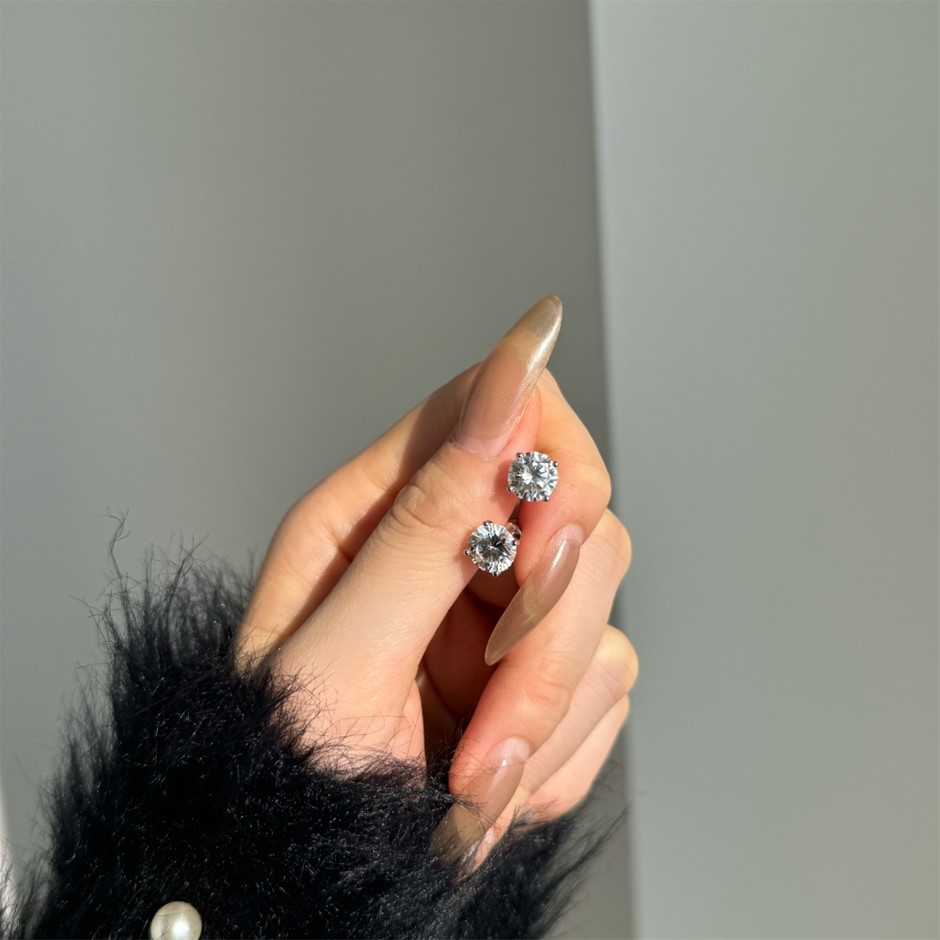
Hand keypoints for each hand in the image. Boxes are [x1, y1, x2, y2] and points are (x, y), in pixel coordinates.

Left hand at [233, 295, 636, 869]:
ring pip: (601, 610)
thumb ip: (428, 521)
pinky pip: (608, 685)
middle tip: (495, 713)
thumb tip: (507, 375)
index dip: (550, 461)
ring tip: (472, 776)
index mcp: (377, 512)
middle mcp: (446, 548)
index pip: (502, 407)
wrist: (317, 889)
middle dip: (546, 631)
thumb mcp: (341, 656)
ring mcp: (500, 613)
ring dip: (546, 709)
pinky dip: (559, 749)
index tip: (543, 542)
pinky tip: (491, 780)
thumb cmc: (288, 780)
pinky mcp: (540, 674)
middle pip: (575, 516)